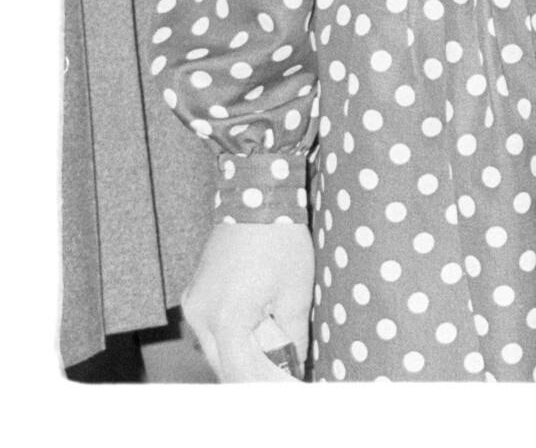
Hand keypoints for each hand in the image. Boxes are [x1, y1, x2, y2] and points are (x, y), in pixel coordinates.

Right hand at [181, 218, 313, 381]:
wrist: (256, 197)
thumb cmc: (280, 241)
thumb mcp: (296, 291)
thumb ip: (292, 334)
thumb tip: (294, 360)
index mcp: (226, 319)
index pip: (240, 372)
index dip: (264, 384)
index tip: (286, 385)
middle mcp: (200, 316)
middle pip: (223, 364)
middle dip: (253, 372)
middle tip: (283, 370)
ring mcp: (193, 305)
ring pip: (215, 347)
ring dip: (241, 353)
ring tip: (274, 344)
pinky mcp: (194, 294)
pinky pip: (210, 328)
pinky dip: (232, 335)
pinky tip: (257, 327)